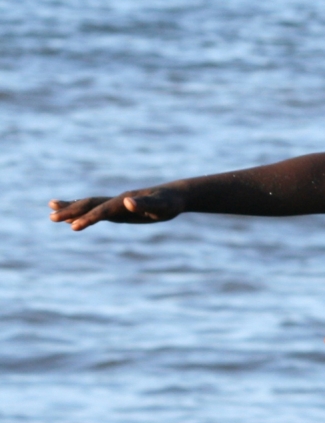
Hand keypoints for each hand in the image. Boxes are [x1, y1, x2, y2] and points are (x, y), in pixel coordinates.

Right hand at [49, 186, 186, 229]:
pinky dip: (84, 214)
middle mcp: (117, 201)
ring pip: (90, 206)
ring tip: (51, 212)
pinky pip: (97, 211)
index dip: (88, 218)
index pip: (102, 211)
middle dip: (71, 211)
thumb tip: (127, 201)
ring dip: (72, 209)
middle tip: (51, 217)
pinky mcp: (120, 209)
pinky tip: (74, 219)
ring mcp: (117, 204)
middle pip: (90, 205)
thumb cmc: (170, 203)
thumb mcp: (162, 206)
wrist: (175, 196)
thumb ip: (145, 204)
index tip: (74, 226)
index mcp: (125, 201)